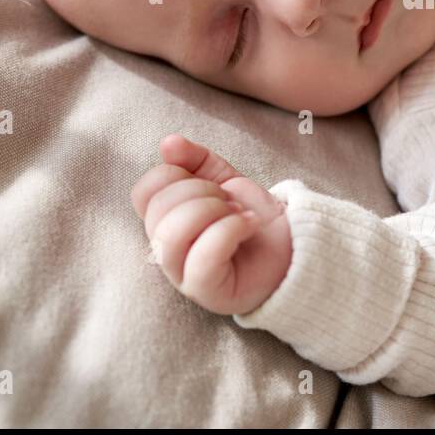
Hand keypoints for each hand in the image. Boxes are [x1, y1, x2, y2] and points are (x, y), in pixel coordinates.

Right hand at [131, 134, 292, 315]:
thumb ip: (195, 159)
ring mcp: (182, 275)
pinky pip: (203, 256)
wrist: (292, 244)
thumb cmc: (251, 215)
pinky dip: (231, 229)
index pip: (142, 193)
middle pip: (158, 210)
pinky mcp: (206, 291)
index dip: (173, 175)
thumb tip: (168, 143)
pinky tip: (249, 224)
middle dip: (201, 192)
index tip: (208, 182)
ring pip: (172, 234)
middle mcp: (166, 251)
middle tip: (229, 200)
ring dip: (213, 210)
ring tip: (239, 213)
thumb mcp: (223, 178)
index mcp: (164, 222)